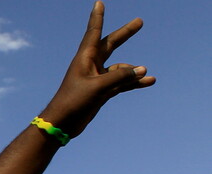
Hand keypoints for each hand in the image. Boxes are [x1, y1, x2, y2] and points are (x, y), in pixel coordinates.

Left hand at [40, 1, 154, 139]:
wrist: (62, 124)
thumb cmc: (74, 102)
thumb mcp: (98, 87)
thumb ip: (120, 77)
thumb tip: (142, 70)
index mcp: (84, 58)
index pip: (93, 32)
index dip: (97, 17)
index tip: (99, 3)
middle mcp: (91, 65)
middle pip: (111, 45)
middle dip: (125, 34)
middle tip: (139, 22)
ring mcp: (97, 79)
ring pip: (120, 69)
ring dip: (133, 71)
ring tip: (147, 74)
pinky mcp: (101, 92)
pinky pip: (121, 83)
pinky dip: (134, 82)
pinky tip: (149, 82)